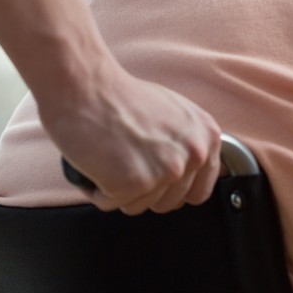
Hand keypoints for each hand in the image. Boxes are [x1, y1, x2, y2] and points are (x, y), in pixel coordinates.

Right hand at [38, 65, 221, 215]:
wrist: (86, 86)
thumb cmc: (119, 95)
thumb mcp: (174, 113)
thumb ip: (187, 144)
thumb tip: (186, 172)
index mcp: (207, 137)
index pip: (199, 191)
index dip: (171, 189)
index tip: (154, 178)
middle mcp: (193, 155)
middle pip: (168, 203)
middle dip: (143, 188)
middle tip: (125, 158)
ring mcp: (166, 170)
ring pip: (139, 206)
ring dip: (119, 189)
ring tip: (111, 155)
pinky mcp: (135, 183)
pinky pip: (112, 204)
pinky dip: (98, 189)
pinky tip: (97, 162)